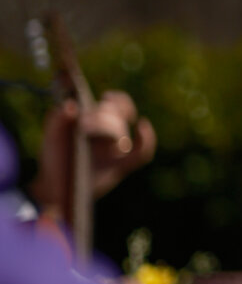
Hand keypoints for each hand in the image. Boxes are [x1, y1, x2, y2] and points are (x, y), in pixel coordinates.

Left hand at [32, 91, 156, 215]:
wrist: (54, 187)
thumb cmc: (55, 160)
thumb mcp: (51, 136)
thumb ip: (58, 119)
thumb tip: (72, 106)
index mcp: (99, 122)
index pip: (118, 105)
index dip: (118, 99)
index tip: (107, 96)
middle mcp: (110, 134)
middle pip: (116, 116)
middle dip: (100, 116)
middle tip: (82, 124)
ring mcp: (116, 150)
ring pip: (121, 130)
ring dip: (105, 125)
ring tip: (84, 129)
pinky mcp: (121, 166)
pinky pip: (142, 153)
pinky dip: (147, 139)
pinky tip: (142, 125)